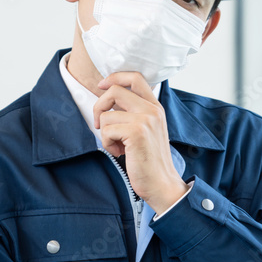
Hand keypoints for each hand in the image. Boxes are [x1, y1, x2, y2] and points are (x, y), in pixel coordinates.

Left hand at [94, 72, 187, 212]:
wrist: (162, 183)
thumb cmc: (150, 160)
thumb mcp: (147, 130)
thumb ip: (133, 113)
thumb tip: (109, 101)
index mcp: (155, 107)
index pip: (135, 77)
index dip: (114, 78)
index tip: (101, 87)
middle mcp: (152, 110)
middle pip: (115, 91)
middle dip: (99, 106)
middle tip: (100, 124)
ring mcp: (146, 120)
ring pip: (107, 114)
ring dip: (105, 133)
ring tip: (118, 146)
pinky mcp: (137, 132)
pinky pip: (107, 130)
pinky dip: (108, 143)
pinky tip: (120, 152)